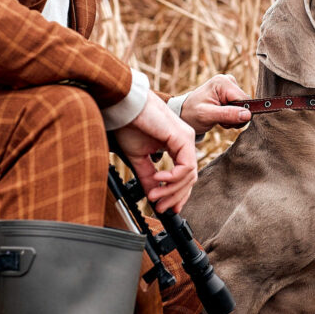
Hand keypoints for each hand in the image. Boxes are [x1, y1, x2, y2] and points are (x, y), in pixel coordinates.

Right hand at [113, 94, 196, 212]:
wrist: (124, 105)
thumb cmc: (129, 124)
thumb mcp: (138, 157)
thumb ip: (147, 176)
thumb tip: (152, 195)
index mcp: (177, 144)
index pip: (185, 174)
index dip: (177, 194)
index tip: (167, 208)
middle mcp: (185, 141)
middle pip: (190, 178)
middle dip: (175, 196)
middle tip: (161, 207)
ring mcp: (186, 139)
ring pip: (189, 175)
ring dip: (172, 190)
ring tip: (155, 195)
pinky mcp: (183, 138)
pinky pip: (186, 166)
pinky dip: (173, 177)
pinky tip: (158, 178)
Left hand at [179, 74, 251, 134]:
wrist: (185, 114)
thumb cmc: (192, 114)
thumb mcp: (207, 115)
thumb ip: (227, 114)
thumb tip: (247, 115)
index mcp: (223, 82)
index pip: (244, 100)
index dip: (239, 114)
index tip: (225, 120)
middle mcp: (228, 81)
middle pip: (246, 103)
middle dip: (235, 116)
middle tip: (220, 119)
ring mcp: (230, 87)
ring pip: (244, 107)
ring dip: (233, 117)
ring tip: (218, 117)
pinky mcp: (231, 94)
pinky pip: (240, 108)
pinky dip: (232, 116)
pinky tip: (220, 116)